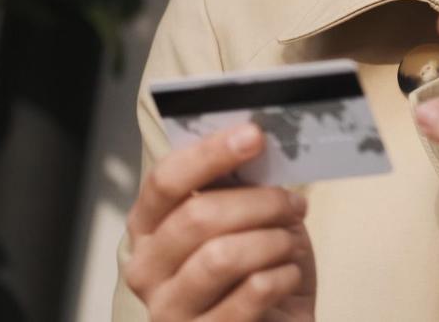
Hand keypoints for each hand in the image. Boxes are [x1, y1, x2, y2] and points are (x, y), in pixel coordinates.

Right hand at [122, 122, 316, 320]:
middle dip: (258, 202)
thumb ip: (237, 186)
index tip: (253, 135)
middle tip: (292, 203)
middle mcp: (146, 270)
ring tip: (290, 243)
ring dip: (271, 241)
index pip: (165, 180)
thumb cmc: (255, 270)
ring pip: (221, 256)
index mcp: (148, 228)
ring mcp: (169, 310)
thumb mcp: (244, 220)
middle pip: (197, 216)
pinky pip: (250, 293)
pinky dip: (282, 276)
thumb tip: (253, 140)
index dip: (209, 153)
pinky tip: (289, 274)